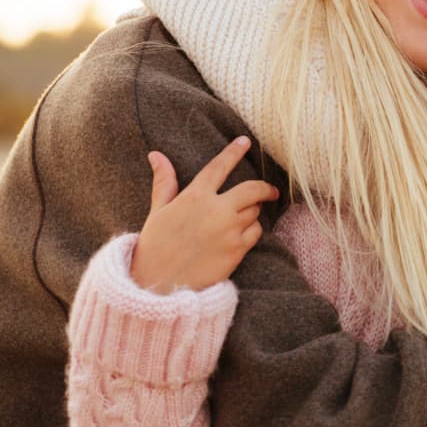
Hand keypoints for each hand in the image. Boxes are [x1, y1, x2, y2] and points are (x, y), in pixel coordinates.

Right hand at [129, 136, 279, 293]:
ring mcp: (229, 230)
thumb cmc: (155, 246)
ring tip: (244, 216)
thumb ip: (164, 182)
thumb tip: (156, 155)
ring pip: (255, 211)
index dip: (234, 152)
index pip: (219, 166)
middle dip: (264, 187)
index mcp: (194, 196)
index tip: (245, 142)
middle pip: (251, 189)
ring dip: (253, 211)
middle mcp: (215, 210)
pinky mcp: (237, 249)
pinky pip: (256, 232)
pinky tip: (242, 234)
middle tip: (270, 190)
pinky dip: (253, 230)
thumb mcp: (158, 211)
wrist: (159, 284)